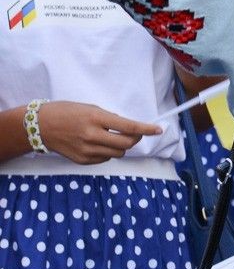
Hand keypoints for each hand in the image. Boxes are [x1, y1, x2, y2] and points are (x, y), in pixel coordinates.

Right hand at [37, 101, 162, 164]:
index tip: (158, 129)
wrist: (40, 126)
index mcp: (96, 118)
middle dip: (136, 138)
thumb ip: (110, 119)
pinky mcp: (82, 160)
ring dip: (121, 145)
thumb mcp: (91, 108)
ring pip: (118, 153)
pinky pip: (105, 159)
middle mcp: (92, 136)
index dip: (146, 129)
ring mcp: (87, 150)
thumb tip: (128, 128)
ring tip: (112, 136)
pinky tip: (99, 144)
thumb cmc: (67, 112)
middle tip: (136, 133)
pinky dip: (108, 152)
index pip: (128, 127)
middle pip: (126, 143)